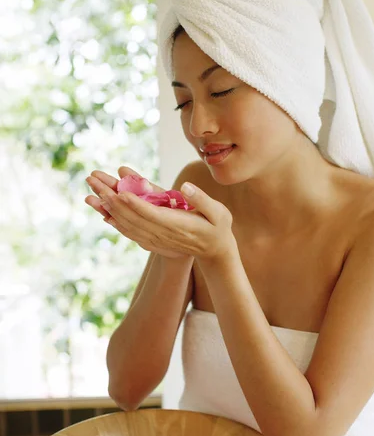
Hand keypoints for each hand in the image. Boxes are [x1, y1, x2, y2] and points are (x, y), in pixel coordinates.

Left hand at [86, 178, 236, 262]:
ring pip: (128, 225)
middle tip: (96, 184)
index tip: (120, 191)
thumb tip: (184, 186)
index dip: (135, 203)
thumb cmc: (218, 228)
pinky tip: (104, 215)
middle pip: (134, 218)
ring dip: (109, 211)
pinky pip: (131, 232)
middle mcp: (164, 234)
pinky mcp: (153, 241)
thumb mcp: (218, 213)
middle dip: (113, 201)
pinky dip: (117, 223)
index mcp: (178, 225)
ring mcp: (157, 239)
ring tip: (91, 196)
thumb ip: (201, 200)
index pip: (152, 213)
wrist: (215, 252)